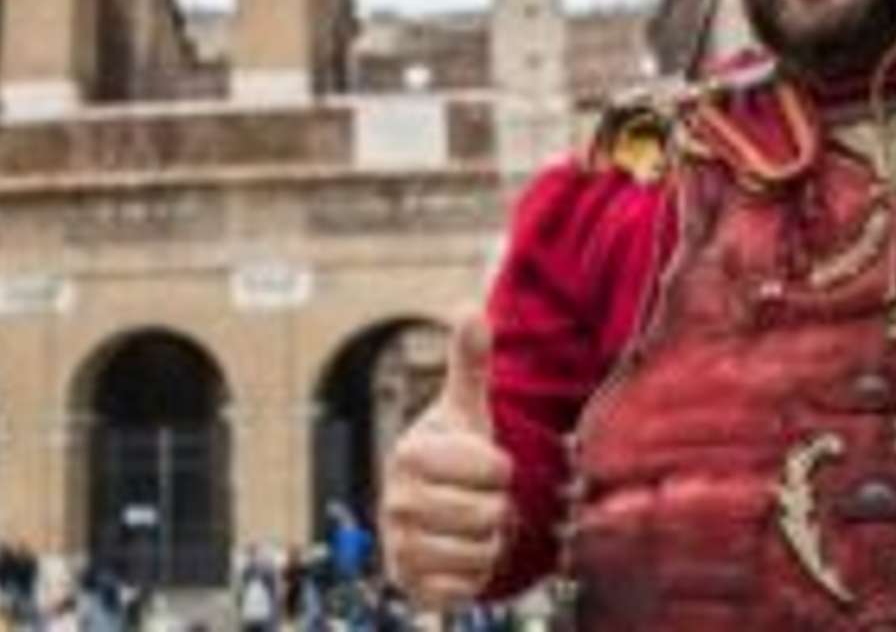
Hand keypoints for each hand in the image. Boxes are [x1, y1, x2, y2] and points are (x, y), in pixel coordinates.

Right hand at [381, 316, 512, 610]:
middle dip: (495, 508)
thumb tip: (469, 307)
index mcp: (410, 453)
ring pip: (483, 552)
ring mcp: (400, 547)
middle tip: (476, 498)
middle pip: (490, 514)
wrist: (425, 516)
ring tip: (468, 526)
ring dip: (488, 542)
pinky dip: (475, 576)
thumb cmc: (453, 457)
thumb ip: (468, 363)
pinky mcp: (410, 586)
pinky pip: (468, 588)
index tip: (480, 464)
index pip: (493, 470)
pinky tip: (459, 557)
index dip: (499, 469)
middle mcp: (396, 502)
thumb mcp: (464, 411)